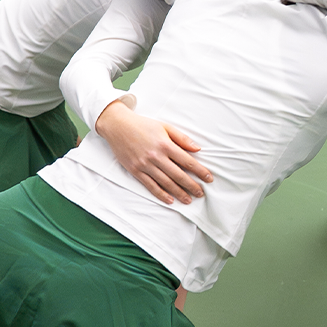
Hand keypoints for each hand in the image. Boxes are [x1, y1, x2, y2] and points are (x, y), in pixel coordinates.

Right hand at [96, 100, 212, 203]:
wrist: (117, 126)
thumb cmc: (143, 125)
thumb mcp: (164, 126)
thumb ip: (182, 138)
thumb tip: (197, 149)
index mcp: (165, 144)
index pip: (187, 161)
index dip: (200, 171)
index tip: (209, 178)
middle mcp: (156, 156)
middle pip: (178, 175)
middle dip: (192, 186)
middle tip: (201, 193)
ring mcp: (145, 165)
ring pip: (166, 183)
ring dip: (179, 193)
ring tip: (189, 200)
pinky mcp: (135, 170)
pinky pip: (150, 185)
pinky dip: (161, 194)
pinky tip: (170, 200)